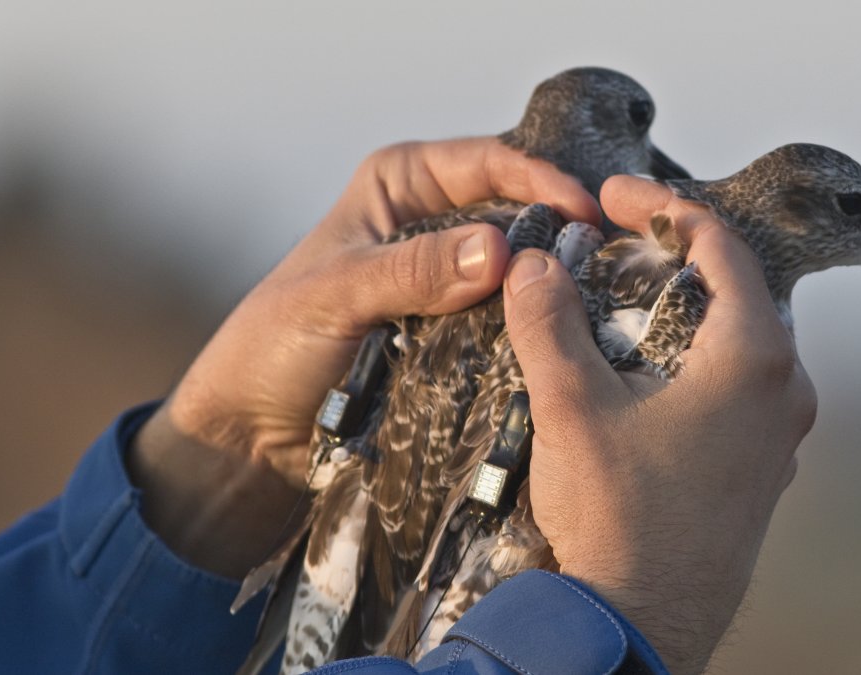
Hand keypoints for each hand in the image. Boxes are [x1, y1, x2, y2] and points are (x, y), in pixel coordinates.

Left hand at [129, 138, 599, 578]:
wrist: (254, 436)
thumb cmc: (272, 349)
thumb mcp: (334, 296)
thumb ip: (411, 271)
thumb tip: (498, 251)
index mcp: (401, 187)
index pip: (488, 163)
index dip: (542, 180)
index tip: (585, 213)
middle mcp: (435, 227)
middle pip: (518, 216)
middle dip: (559, 237)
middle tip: (606, 265)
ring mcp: (452, 286)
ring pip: (522, 276)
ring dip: (551, 292)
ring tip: (598, 310)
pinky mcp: (462, 338)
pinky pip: (512, 327)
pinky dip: (535, 335)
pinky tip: (565, 347)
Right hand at [502, 175, 816, 673]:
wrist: (644, 624)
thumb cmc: (624, 523)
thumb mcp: (572, 407)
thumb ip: (549, 324)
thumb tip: (533, 268)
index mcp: (754, 358)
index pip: (719, 246)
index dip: (662, 207)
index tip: (616, 196)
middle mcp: (783, 392)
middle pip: (736, 291)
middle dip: (674, 258)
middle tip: (619, 245)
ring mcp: (778, 436)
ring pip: (737, 343)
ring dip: (684, 314)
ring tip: (624, 305)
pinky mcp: (760, 470)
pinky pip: (737, 391)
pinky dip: (695, 364)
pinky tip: (645, 377)